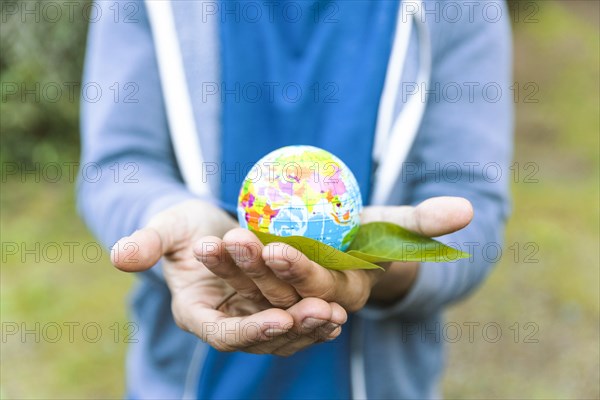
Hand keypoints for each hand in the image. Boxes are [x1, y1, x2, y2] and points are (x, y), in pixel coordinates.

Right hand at [111, 199, 345, 354]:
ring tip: (337, 315)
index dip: (249, 331)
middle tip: (322, 313)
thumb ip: (146, 243)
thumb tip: (119, 256)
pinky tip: (340, 311)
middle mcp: (226, 323)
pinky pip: (294, 319)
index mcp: (196, 313)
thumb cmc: (183, 225)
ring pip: (283, 334)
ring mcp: (250, 318)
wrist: (205, 226)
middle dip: (292, 328)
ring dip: (310, 327)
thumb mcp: (165, 228)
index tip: (278, 320)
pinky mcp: (269, 308)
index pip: (223, 334)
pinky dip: (315, 318)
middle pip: (261, 338)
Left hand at [198, 196, 472, 311]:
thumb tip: (469, 210)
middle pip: (283, 293)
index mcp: (344, 296)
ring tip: (212, 245)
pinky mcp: (259, 296)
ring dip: (233, 270)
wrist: (332, 244)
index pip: (322, 289)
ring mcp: (283, 303)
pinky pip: (238, 284)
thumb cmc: (365, 234)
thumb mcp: (390, 226)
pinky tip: (202, 249)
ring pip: (254, 290)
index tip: (278, 248)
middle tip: (238, 242)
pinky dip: (223, 267)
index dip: (302, 272)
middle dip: (261, 270)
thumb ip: (423, 223)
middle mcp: (311, 307)